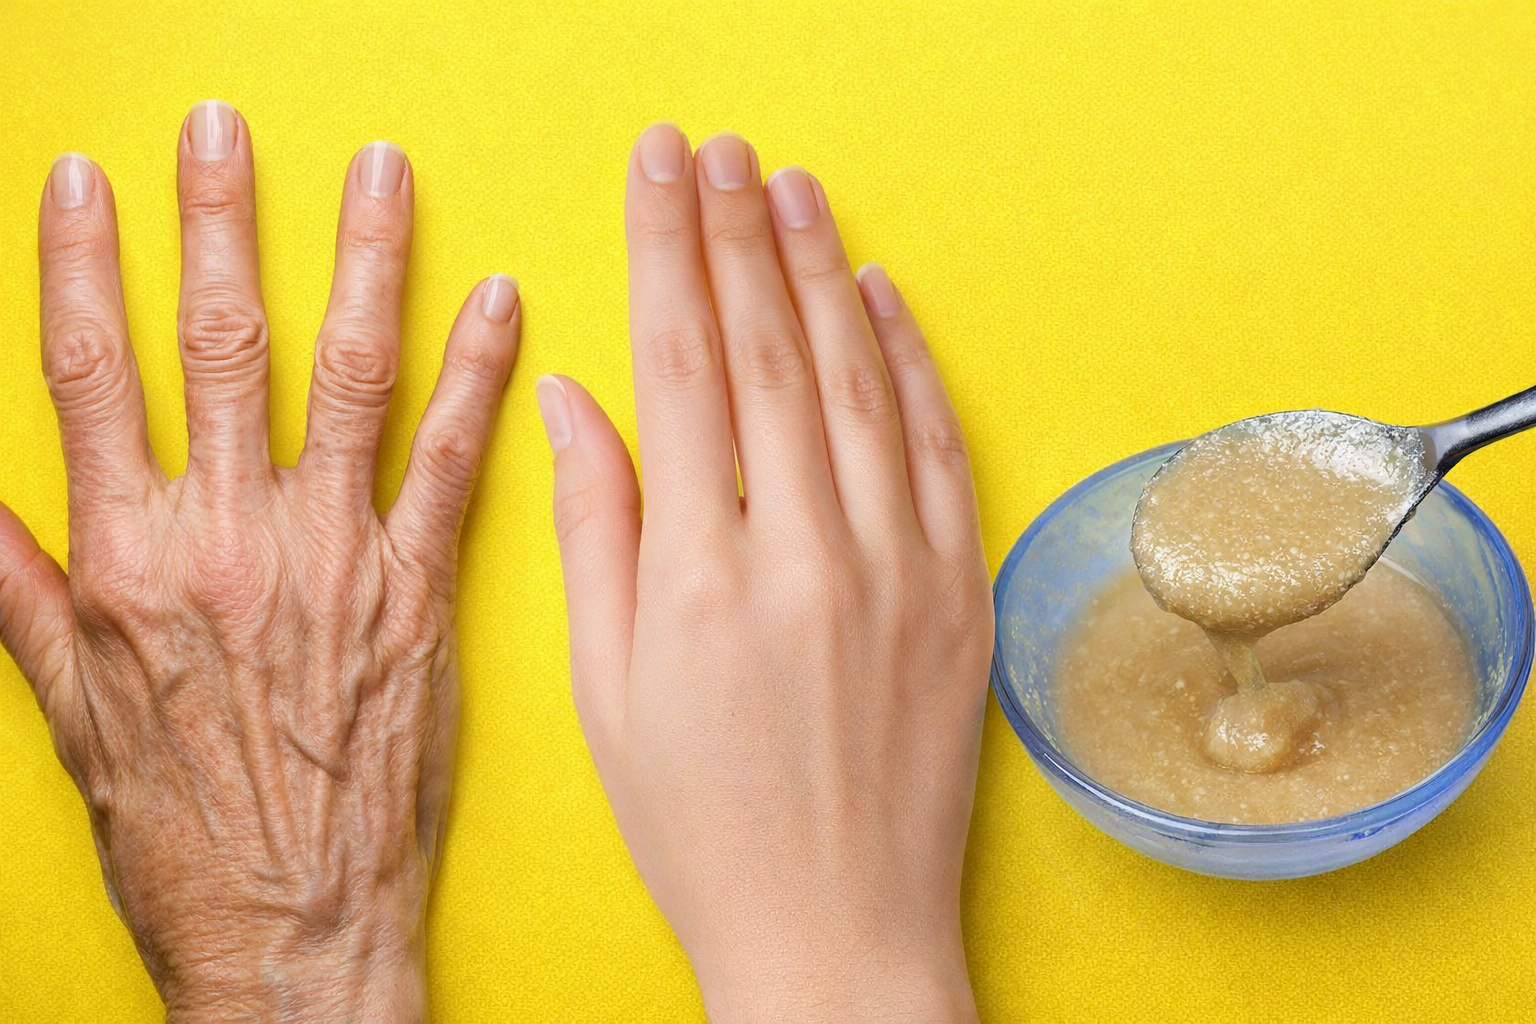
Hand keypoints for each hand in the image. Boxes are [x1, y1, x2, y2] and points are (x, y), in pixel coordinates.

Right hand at [0, 102, 519, 1021]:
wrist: (295, 932)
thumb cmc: (186, 841)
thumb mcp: (74, 724)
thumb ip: (27, 603)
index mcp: (128, 562)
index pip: (88, 375)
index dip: (82, 265)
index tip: (86, 178)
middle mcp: (229, 542)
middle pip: (218, 348)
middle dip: (219, 225)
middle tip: (226, 129)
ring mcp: (335, 561)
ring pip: (351, 379)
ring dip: (365, 264)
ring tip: (379, 172)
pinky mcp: (422, 595)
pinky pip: (458, 465)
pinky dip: (483, 377)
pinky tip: (503, 303)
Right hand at [539, 125, 990, 1022]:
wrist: (836, 934)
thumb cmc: (701, 825)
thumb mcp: (606, 689)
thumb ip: (594, 529)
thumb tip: (573, 397)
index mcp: (699, 577)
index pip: (680, 369)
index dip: (665, 251)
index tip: (658, 169)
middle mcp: (806, 554)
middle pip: (770, 352)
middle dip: (734, 233)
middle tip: (718, 149)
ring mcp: (900, 569)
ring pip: (859, 379)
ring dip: (821, 270)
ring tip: (791, 188)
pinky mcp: (960, 594)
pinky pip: (941, 447)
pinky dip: (912, 361)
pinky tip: (880, 294)